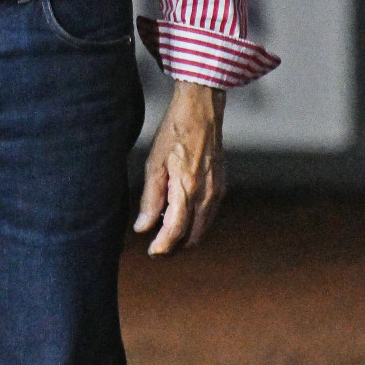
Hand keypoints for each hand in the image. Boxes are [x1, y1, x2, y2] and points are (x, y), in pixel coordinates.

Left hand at [135, 82, 225, 254]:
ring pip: (203, 229)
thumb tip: (142, 227)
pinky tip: (180, 217)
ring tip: (165, 234)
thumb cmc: (174, 133)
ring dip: (185, 238)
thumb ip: (150, 198)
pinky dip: (195, 224)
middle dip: (174, 247)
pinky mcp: (221, 187)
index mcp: (187, 188)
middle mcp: (206, 194)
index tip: (152, 252)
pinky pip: (209, 216)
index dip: (163, 246)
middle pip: (192, 236)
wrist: (201, 112)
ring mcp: (217, 192)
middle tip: (156, 248)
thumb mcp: (154, 163)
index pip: (175, 230)